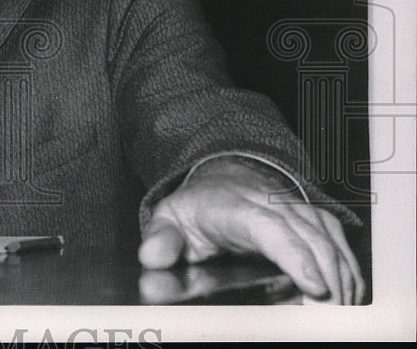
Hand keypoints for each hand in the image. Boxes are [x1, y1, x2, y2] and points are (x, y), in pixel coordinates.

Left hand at [138, 156, 363, 303]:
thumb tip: (151, 259)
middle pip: (309, 237)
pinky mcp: (314, 218)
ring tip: (337, 314)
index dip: (295, 256)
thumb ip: (160, 241)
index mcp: (235, 206)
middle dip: (326, 277)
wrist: (220, 180)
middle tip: (328, 316)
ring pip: (329, 239)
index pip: (270, 228)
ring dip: (340, 277)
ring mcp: (296, 208)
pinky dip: (347, 270)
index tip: (313, 286)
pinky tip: (346, 297)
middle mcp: (272, 203)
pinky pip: (339, 241)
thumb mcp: (170, 220)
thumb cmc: (197, 208)